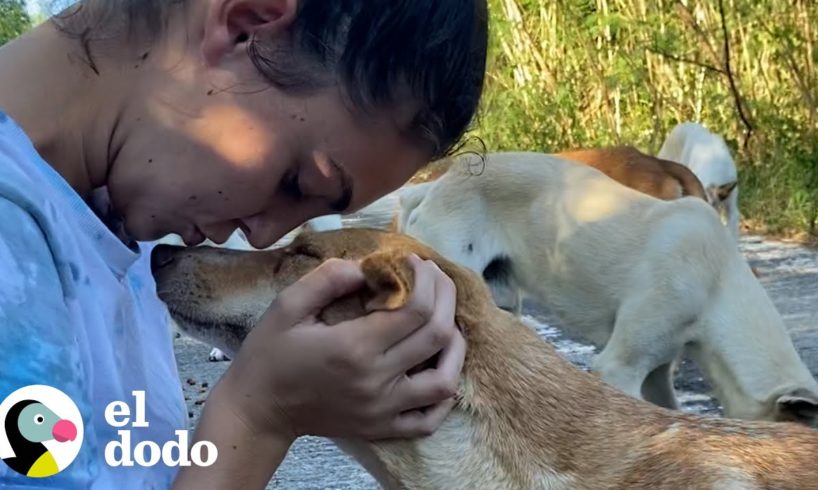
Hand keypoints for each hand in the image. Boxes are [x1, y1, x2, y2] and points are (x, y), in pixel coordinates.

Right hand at [218, 255, 464, 440]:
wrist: (258, 411)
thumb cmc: (270, 355)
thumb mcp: (287, 306)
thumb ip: (327, 278)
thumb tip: (369, 265)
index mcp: (354, 347)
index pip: (416, 308)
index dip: (425, 278)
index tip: (413, 262)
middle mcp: (376, 380)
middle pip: (438, 335)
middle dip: (446, 297)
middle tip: (434, 278)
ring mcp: (383, 410)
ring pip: (445, 380)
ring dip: (456, 346)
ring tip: (446, 321)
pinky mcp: (382, 428)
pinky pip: (429, 420)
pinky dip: (444, 395)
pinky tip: (438, 369)